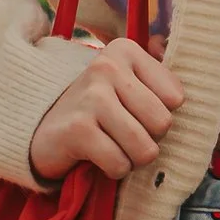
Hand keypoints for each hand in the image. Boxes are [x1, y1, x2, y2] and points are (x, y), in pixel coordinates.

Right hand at [27, 39, 185, 183]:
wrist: (44, 130)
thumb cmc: (97, 110)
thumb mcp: (127, 81)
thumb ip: (158, 74)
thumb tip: (170, 57)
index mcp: (125, 50)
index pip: (175, 97)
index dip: (160, 114)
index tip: (135, 112)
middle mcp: (107, 66)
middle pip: (162, 123)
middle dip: (149, 139)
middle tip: (125, 134)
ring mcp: (92, 96)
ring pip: (145, 148)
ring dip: (132, 158)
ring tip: (114, 146)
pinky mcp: (78, 129)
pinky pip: (120, 164)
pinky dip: (114, 170)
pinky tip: (98, 158)